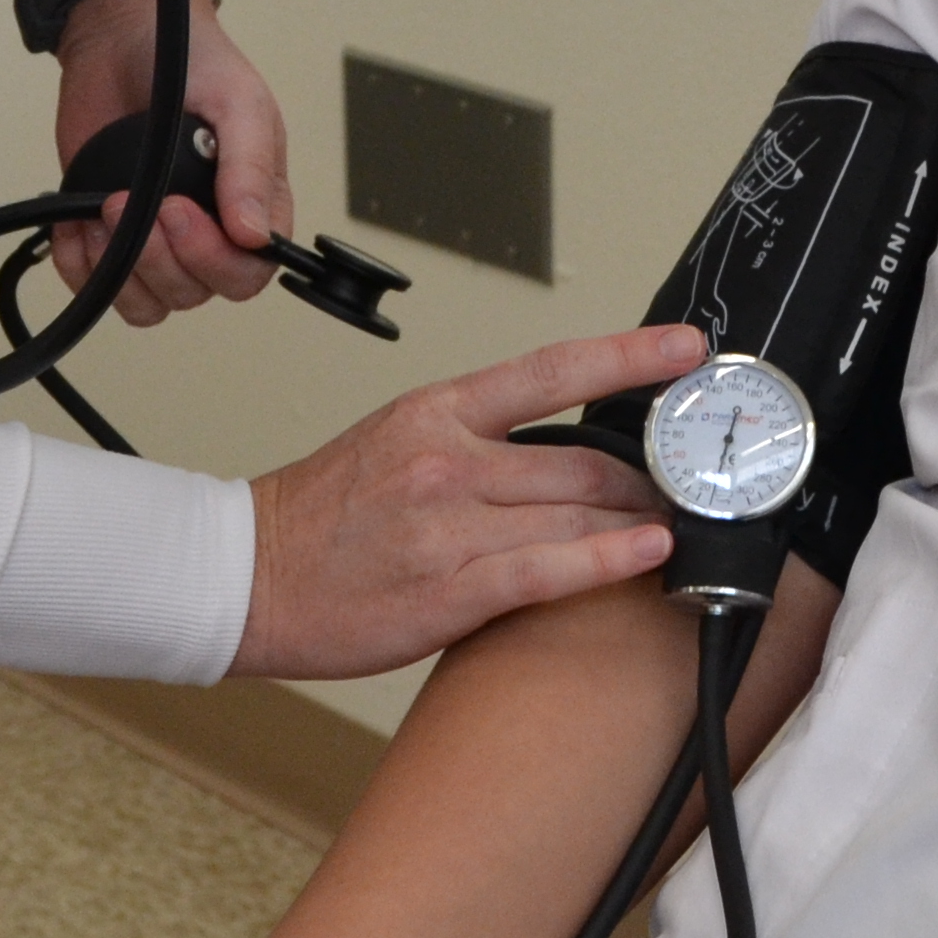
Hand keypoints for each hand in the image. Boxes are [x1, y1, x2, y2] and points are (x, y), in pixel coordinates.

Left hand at [50, 0, 286, 319]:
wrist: (123, 38)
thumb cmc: (193, 62)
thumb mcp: (238, 102)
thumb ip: (251, 166)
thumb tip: (255, 235)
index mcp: (256, 205)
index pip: (249, 272)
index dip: (213, 258)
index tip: (177, 208)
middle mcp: (211, 231)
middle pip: (196, 291)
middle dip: (159, 256)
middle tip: (133, 198)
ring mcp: (157, 237)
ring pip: (150, 302)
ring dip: (121, 267)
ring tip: (105, 207)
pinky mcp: (108, 236)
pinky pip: (98, 288)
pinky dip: (81, 266)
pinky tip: (78, 224)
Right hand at [230, 326, 687, 680]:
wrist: (246, 576)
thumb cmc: (323, 516)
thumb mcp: (396, 442)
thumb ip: (478, 441)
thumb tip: (565, 453)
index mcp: (437, 412)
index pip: (553, 369)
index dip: (629, 354)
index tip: (687, 348)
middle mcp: (448, 461)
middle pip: (583, 459)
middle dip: (649, 472)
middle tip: (692, 477)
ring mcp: (448, 525)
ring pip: (576, 513)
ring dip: (641, 518)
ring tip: (684, 520)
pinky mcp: (447, 589)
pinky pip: (546, 570)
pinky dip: (607, 561)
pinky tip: (648, 554)